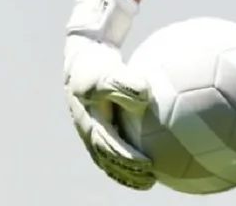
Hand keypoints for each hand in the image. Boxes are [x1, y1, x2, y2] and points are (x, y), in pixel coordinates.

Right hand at [64, 0, 157, 189]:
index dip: (128, 161)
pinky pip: (116, 140)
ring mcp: (93, 128)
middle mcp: (90, 130)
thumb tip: (146, 95)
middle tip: (151, 180)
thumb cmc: (96, 64)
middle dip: (128, 173)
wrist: (82, 55)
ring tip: (152, 177)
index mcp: (90, 124)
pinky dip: (130, 151)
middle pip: (108, 160)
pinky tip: (153, 148)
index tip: (149, 168)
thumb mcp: (107, 72)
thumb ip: (124, 84)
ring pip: (109, 156)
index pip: (109, 149)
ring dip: (127, 169)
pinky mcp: (101, 121)